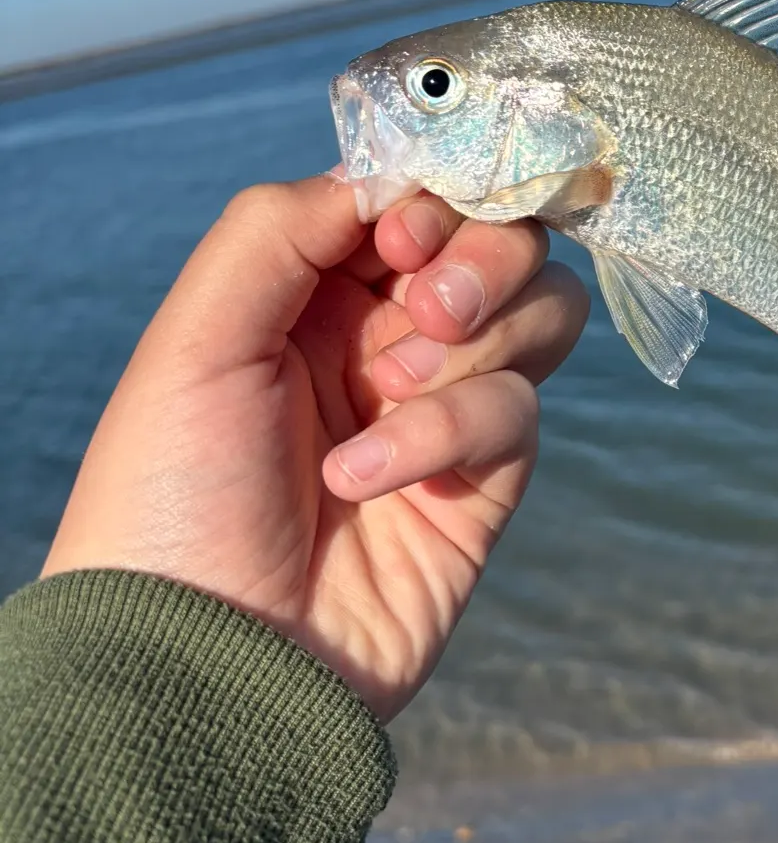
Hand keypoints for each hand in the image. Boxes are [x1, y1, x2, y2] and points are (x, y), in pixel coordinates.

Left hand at [41, 173, 588, 721]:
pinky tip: (365, 481)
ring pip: (539, 315)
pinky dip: (448, 433)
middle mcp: (389, 337)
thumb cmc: (173, 496)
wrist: (207, 660)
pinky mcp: (485, 481)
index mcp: (315, 290)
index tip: (401, 237)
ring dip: (481, 337)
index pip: (420, 199)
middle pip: (502, 244)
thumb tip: (389, 183)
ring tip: (393, 388)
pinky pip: (516, 413)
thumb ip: (281, 227)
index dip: (434, 197)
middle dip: (481, 260)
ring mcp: (444, 406)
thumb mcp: (196, 339)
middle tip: (424, 310)